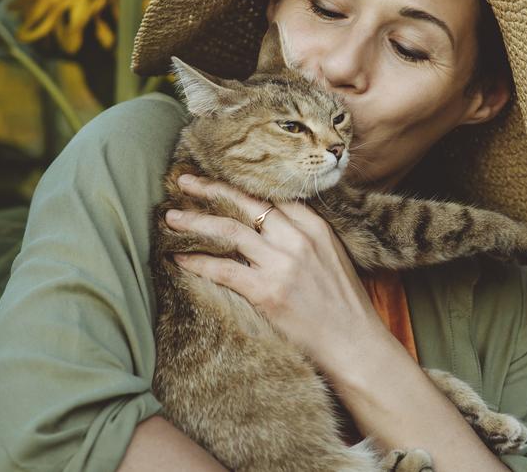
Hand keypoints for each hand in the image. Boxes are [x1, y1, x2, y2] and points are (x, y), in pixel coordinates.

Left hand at [163, 174, 387, 372]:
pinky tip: (179, 259)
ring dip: (195, 221)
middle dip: (211, 189)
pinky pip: (223, 269)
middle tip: (183, 181)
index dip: (239, 187)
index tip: (217, 181)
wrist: (355, 344)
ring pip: (229, 231)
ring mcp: (282, 264)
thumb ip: (305, 238)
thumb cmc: (344, 306)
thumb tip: (271, 229)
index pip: (270, 197)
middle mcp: (298, 239)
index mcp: (315, 227)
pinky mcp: (268, 292)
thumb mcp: (333, 258)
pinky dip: (198, 262)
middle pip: (246, 204)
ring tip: (171, 218)